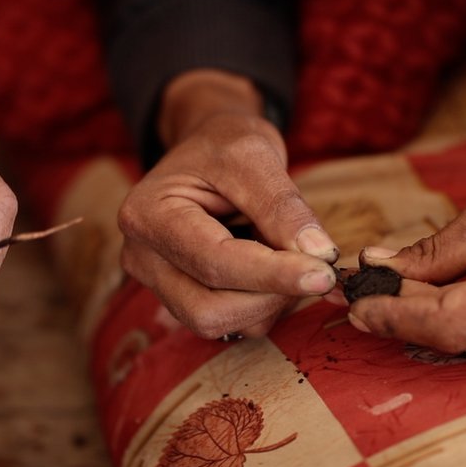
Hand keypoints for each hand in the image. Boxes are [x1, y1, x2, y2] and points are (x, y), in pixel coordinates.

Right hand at [118, 69, 338, 338]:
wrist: (207, 148)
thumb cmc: (224, 144)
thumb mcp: (255, 154)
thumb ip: (283, 205)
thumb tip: (317, 254)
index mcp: (148, 214)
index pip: (213, 262)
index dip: (272, 274)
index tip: (323, 273)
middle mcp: (142, 256)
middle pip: (207, 308)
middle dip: (269, 295)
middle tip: (314, 267)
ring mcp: (157, 282)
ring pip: (216, 323)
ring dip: (267, 303)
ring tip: (291, 260)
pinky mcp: (180, 297)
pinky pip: (226, 322)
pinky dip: (261, 305)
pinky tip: (275, 271)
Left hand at [348, 136, 465, 353]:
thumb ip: (433, 252)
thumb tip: (377, 269)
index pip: (449, 324)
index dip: (395, 317)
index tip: (357, 303)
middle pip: (460, 334)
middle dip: (406, 311)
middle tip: (366, 288)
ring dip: (433, 311)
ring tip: (400, 281)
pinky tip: (447, 287)